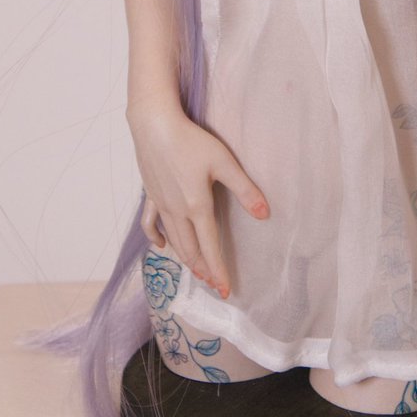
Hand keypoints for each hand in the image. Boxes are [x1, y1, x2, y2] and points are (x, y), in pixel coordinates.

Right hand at [127, 100, 269, 298]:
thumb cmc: (191, 141)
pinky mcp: (150, 194)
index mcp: (197, 206)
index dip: (219, 271)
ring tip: (196, 271)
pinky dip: (156, 238)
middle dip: (203, 269)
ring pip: (173, 240)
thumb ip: (245, 190)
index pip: (210, 246)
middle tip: (213, 284)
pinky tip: (162, 244)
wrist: (154, 125)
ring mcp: (161, 204)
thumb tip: (265, 214)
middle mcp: (177, 211)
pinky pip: (150, 223)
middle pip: (190, 249)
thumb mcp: (224, 162)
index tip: (226, 291)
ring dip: (185, 258)